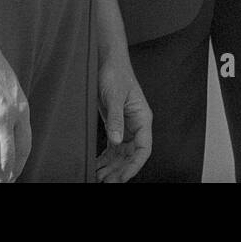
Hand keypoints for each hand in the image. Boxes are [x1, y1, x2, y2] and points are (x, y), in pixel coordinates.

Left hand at [94, 54, 151, 182]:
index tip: (121, 178)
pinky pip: (113, 147)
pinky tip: (97, 165)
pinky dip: (106, 158)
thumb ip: (115, 119)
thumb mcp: (114, 96)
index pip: (143, 149)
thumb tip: (116, 140)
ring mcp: (126, 125)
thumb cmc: (115, 72)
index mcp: (142, 118)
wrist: (107, 60)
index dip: (134, 166)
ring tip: (98, 177)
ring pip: (122, 154)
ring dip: (111, 167)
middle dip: (119, 170)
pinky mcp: (115, 124)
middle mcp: (136, 124)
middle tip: (105, 182)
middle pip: (131, 155)